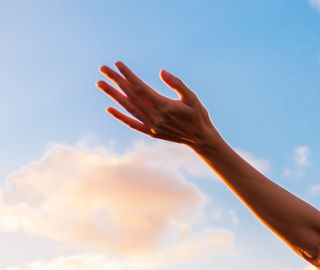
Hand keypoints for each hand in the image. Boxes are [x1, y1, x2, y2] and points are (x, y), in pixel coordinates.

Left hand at [96, 61, 217, 148]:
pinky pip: (132, 123)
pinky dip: (121, 116)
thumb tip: (162, 72)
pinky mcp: (151, 132)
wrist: (201, 139)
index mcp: (165, 106)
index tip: (118, 64)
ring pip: (129, 108)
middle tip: (103, 68)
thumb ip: (178, 84)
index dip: (128, 75)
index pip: (141, 88)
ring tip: (100, 83)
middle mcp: (156, 117)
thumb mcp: (192, 97)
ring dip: (113, 95)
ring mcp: (152, 126)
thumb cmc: (198, 115)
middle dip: (116, 81)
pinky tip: (110, 109)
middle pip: (131, 96)